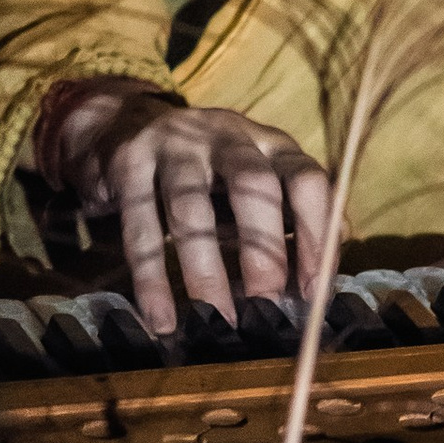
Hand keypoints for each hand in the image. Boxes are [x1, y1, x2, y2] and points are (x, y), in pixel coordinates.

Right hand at [37, 76, 333, 334]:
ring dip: (206, 270)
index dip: (316, 235)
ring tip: (215, 320)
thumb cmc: (207, 171)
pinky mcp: (129, 161)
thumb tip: (321, 285)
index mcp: (270, 145)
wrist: (122, 123)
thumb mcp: (255, 186)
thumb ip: (291, 223)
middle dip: (264, 251)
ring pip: (191, 208)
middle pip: (254, 185)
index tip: (313, 293)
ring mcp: (175, 144)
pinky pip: (139, 225)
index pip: (307, 180)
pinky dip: (151, 278)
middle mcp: (228, 136)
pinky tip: (161, 319)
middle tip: (266, 307)